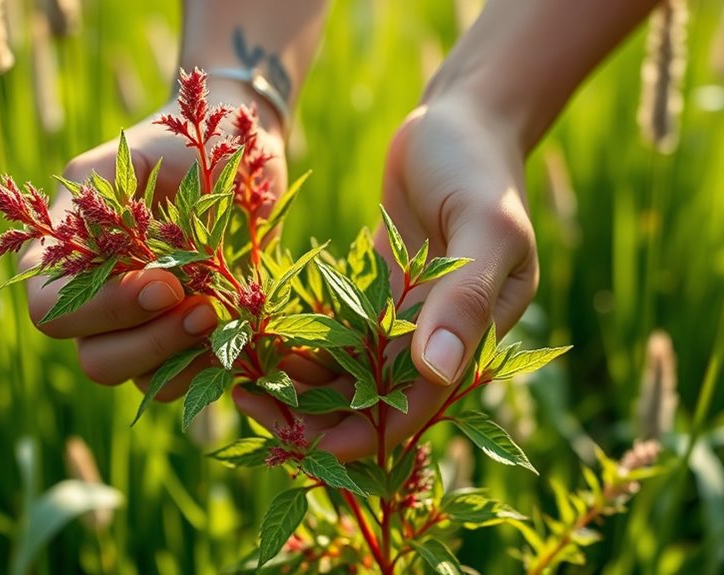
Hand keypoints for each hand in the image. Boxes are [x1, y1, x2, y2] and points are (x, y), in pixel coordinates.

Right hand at [23, 82, 286, 399]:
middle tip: (206, 308)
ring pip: (139, 379)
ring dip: (184, 358)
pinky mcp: (181, 344)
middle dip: (151, 342)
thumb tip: (125, 265)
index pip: (49, 311)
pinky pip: (182, 382)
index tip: (164, 283)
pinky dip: (210, 368)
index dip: (101, 310)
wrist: (233, 149)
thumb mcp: (133, 154)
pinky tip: (238, 334)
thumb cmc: (179, 143)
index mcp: (62, 259)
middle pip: (95, 360)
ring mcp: (137, 331)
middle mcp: (93, 305)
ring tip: (224, 315)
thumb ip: (109, 197)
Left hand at [235, 95, 537, 460]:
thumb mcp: (484, 226)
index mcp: (474, 337)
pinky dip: (301, 343)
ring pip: (348, 373)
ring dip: (299, 384)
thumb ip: (464, 299)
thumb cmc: (480, 166)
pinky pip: (336, 333)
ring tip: (239, 379)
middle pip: (373, 402)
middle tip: (249, 405)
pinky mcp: (377, 293)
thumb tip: (438, 373)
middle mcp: (437, 339)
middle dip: (314, 416)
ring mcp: (404, 317)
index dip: (360, 433)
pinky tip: (255, 341)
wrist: (464, 120)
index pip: (415, 407)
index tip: (301, 444)